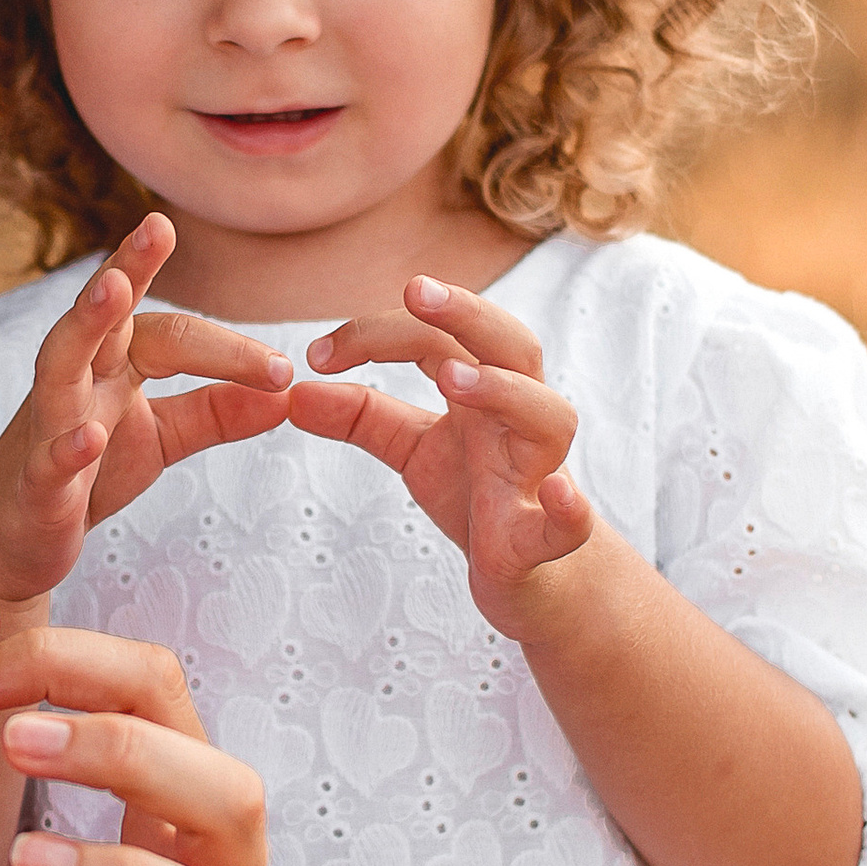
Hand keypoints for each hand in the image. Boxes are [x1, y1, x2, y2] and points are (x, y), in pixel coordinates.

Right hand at [0, 215, 292, 626]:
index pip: (168, 332)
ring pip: (60, 364)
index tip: (281, 367)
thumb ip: (216, 412)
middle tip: (159, 227)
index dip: (225, 346)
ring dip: (84, 324)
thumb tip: (286, 391)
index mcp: (110, 365)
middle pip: (103, 317)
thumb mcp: (160, 438)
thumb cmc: (86, 476)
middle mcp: (76, 381)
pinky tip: (89, 438)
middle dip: (126, 267)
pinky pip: (49, 459)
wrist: (14, 540)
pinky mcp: (36, 484)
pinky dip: (68, 447)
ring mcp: (48, 426)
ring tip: (112, 290)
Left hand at [290, 273, 592, 637]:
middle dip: (467, 314)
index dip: (377, 334)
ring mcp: (539, 472)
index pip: (438, 337)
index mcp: (483, 391)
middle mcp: (519, 417)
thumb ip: (362, 418)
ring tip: (455, 379)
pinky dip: (568, 506)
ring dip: (504, 391)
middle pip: (511, 346)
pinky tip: (556, 493)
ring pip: (548, 416)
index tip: (316, 355)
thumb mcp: (413, 449)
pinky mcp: (546, 538)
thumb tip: (295, 393)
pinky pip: (570, 521)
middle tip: (416, 291)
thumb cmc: (477, 496)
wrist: (527, 574)